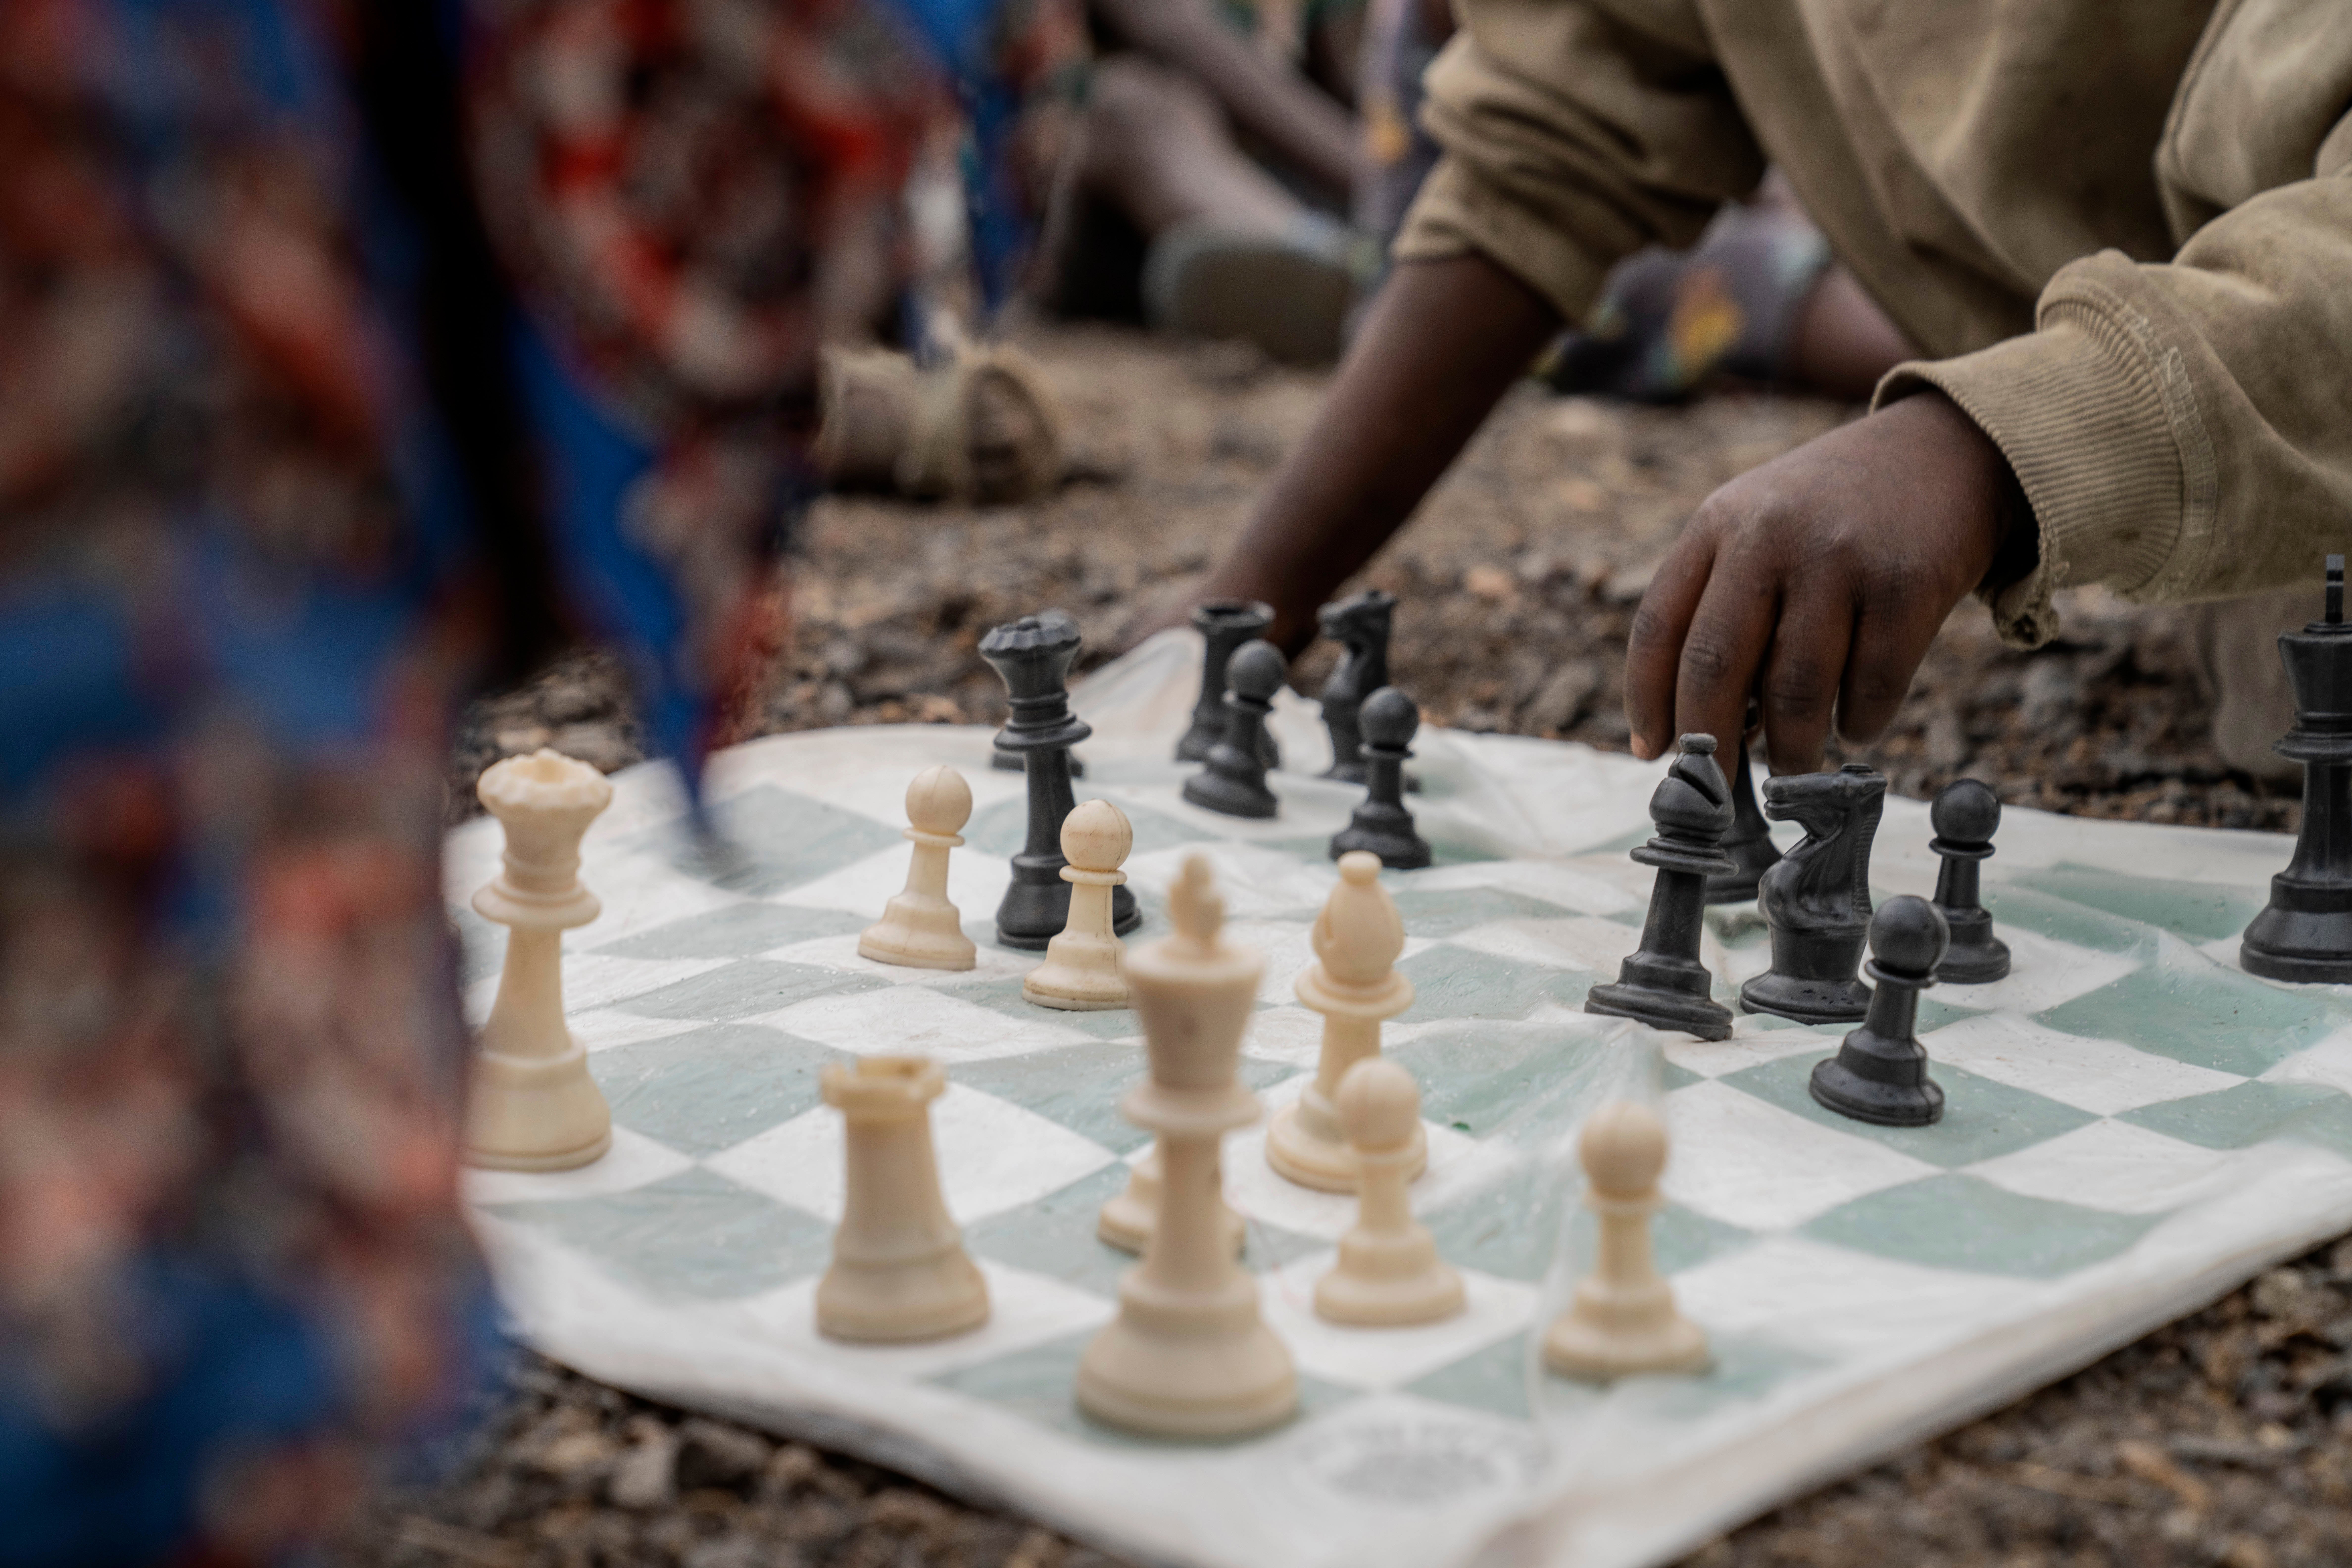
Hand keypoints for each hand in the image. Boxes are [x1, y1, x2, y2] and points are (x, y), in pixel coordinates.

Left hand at [1623, 393, 2027, 772]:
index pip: (1658, 627)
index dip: (1648, 701)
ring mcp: (1840, 560)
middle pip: (1716, 666)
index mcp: (1718, 522)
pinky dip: (1860, 725)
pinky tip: (1855, 727)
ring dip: (1791, 749)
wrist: (1945, 451)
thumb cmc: (1832, 514)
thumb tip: (1689, 725)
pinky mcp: (1908, 586)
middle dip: (1711, 743)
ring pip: (1794, 692)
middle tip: (1719, 787)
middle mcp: (1770, 536)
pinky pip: (1871, 687)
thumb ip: (1718, 608)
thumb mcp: (1756, 528)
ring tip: (1795, 764)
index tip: (1652, 752)